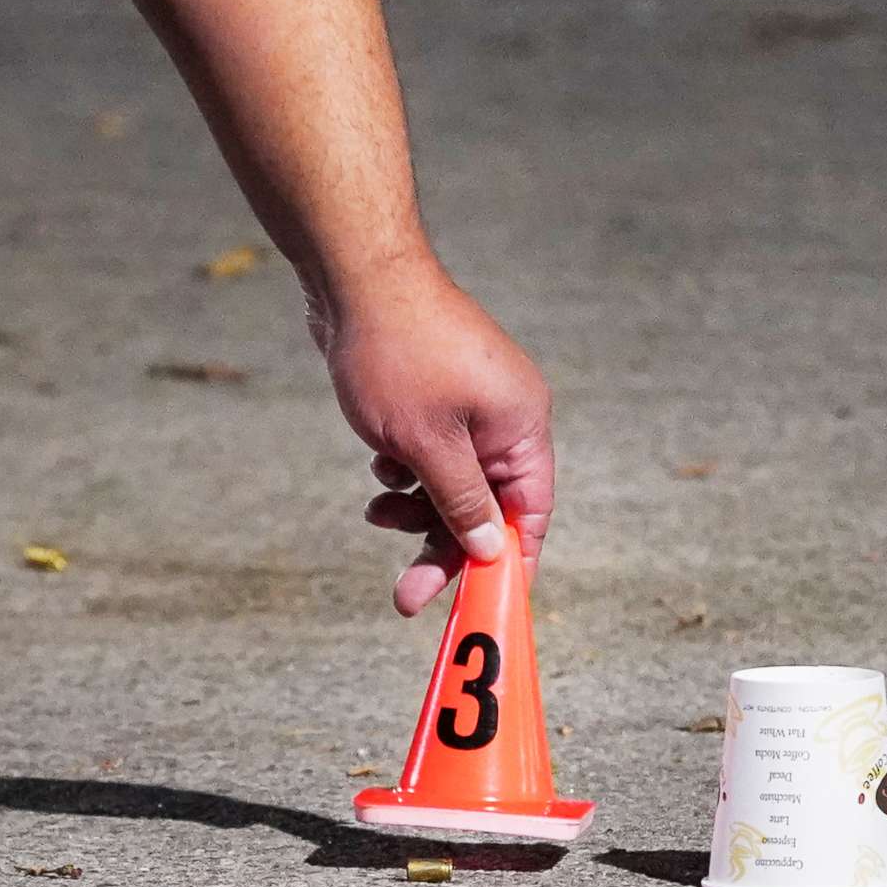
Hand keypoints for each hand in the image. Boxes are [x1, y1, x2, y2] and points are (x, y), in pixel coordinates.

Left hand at [312, 258, 554, 614]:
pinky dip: (404, 470)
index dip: (508, 563)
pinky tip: (381, 459)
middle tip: (406, 594)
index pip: (530, 514)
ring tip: (378, 509)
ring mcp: (470, 408)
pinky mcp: (436, 401)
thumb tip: (488, 551)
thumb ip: (460, 502)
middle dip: (443, 546)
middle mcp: (505, 420)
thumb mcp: (427, 445)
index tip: (484, 605)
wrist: (356, 281)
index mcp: (521, 428)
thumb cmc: (397, 354)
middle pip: (485, 508)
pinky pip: (429, 457)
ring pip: (451, 485)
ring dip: (415, 507)